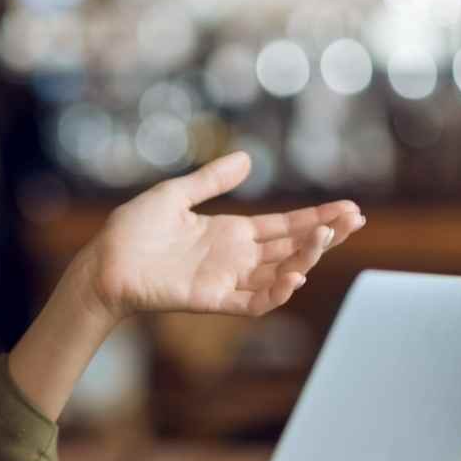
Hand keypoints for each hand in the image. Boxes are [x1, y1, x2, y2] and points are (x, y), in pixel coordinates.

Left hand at [82, 151, 364, 320]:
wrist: (104, 262)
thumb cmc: (133, 231)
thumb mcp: (176, 195)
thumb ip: (211, 180)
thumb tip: (248, 159)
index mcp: (230, 233)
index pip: (284, 227)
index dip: (316, 218)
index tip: (348, 209)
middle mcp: (236, 258)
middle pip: (291, 248)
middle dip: (325, 235)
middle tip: (356, 219)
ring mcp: (228, 280)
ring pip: (281, 273)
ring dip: (307, 258)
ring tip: (327, 236)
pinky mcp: (213, 299)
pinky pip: (254, 302)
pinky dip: (276, 292)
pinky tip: (296, 277)